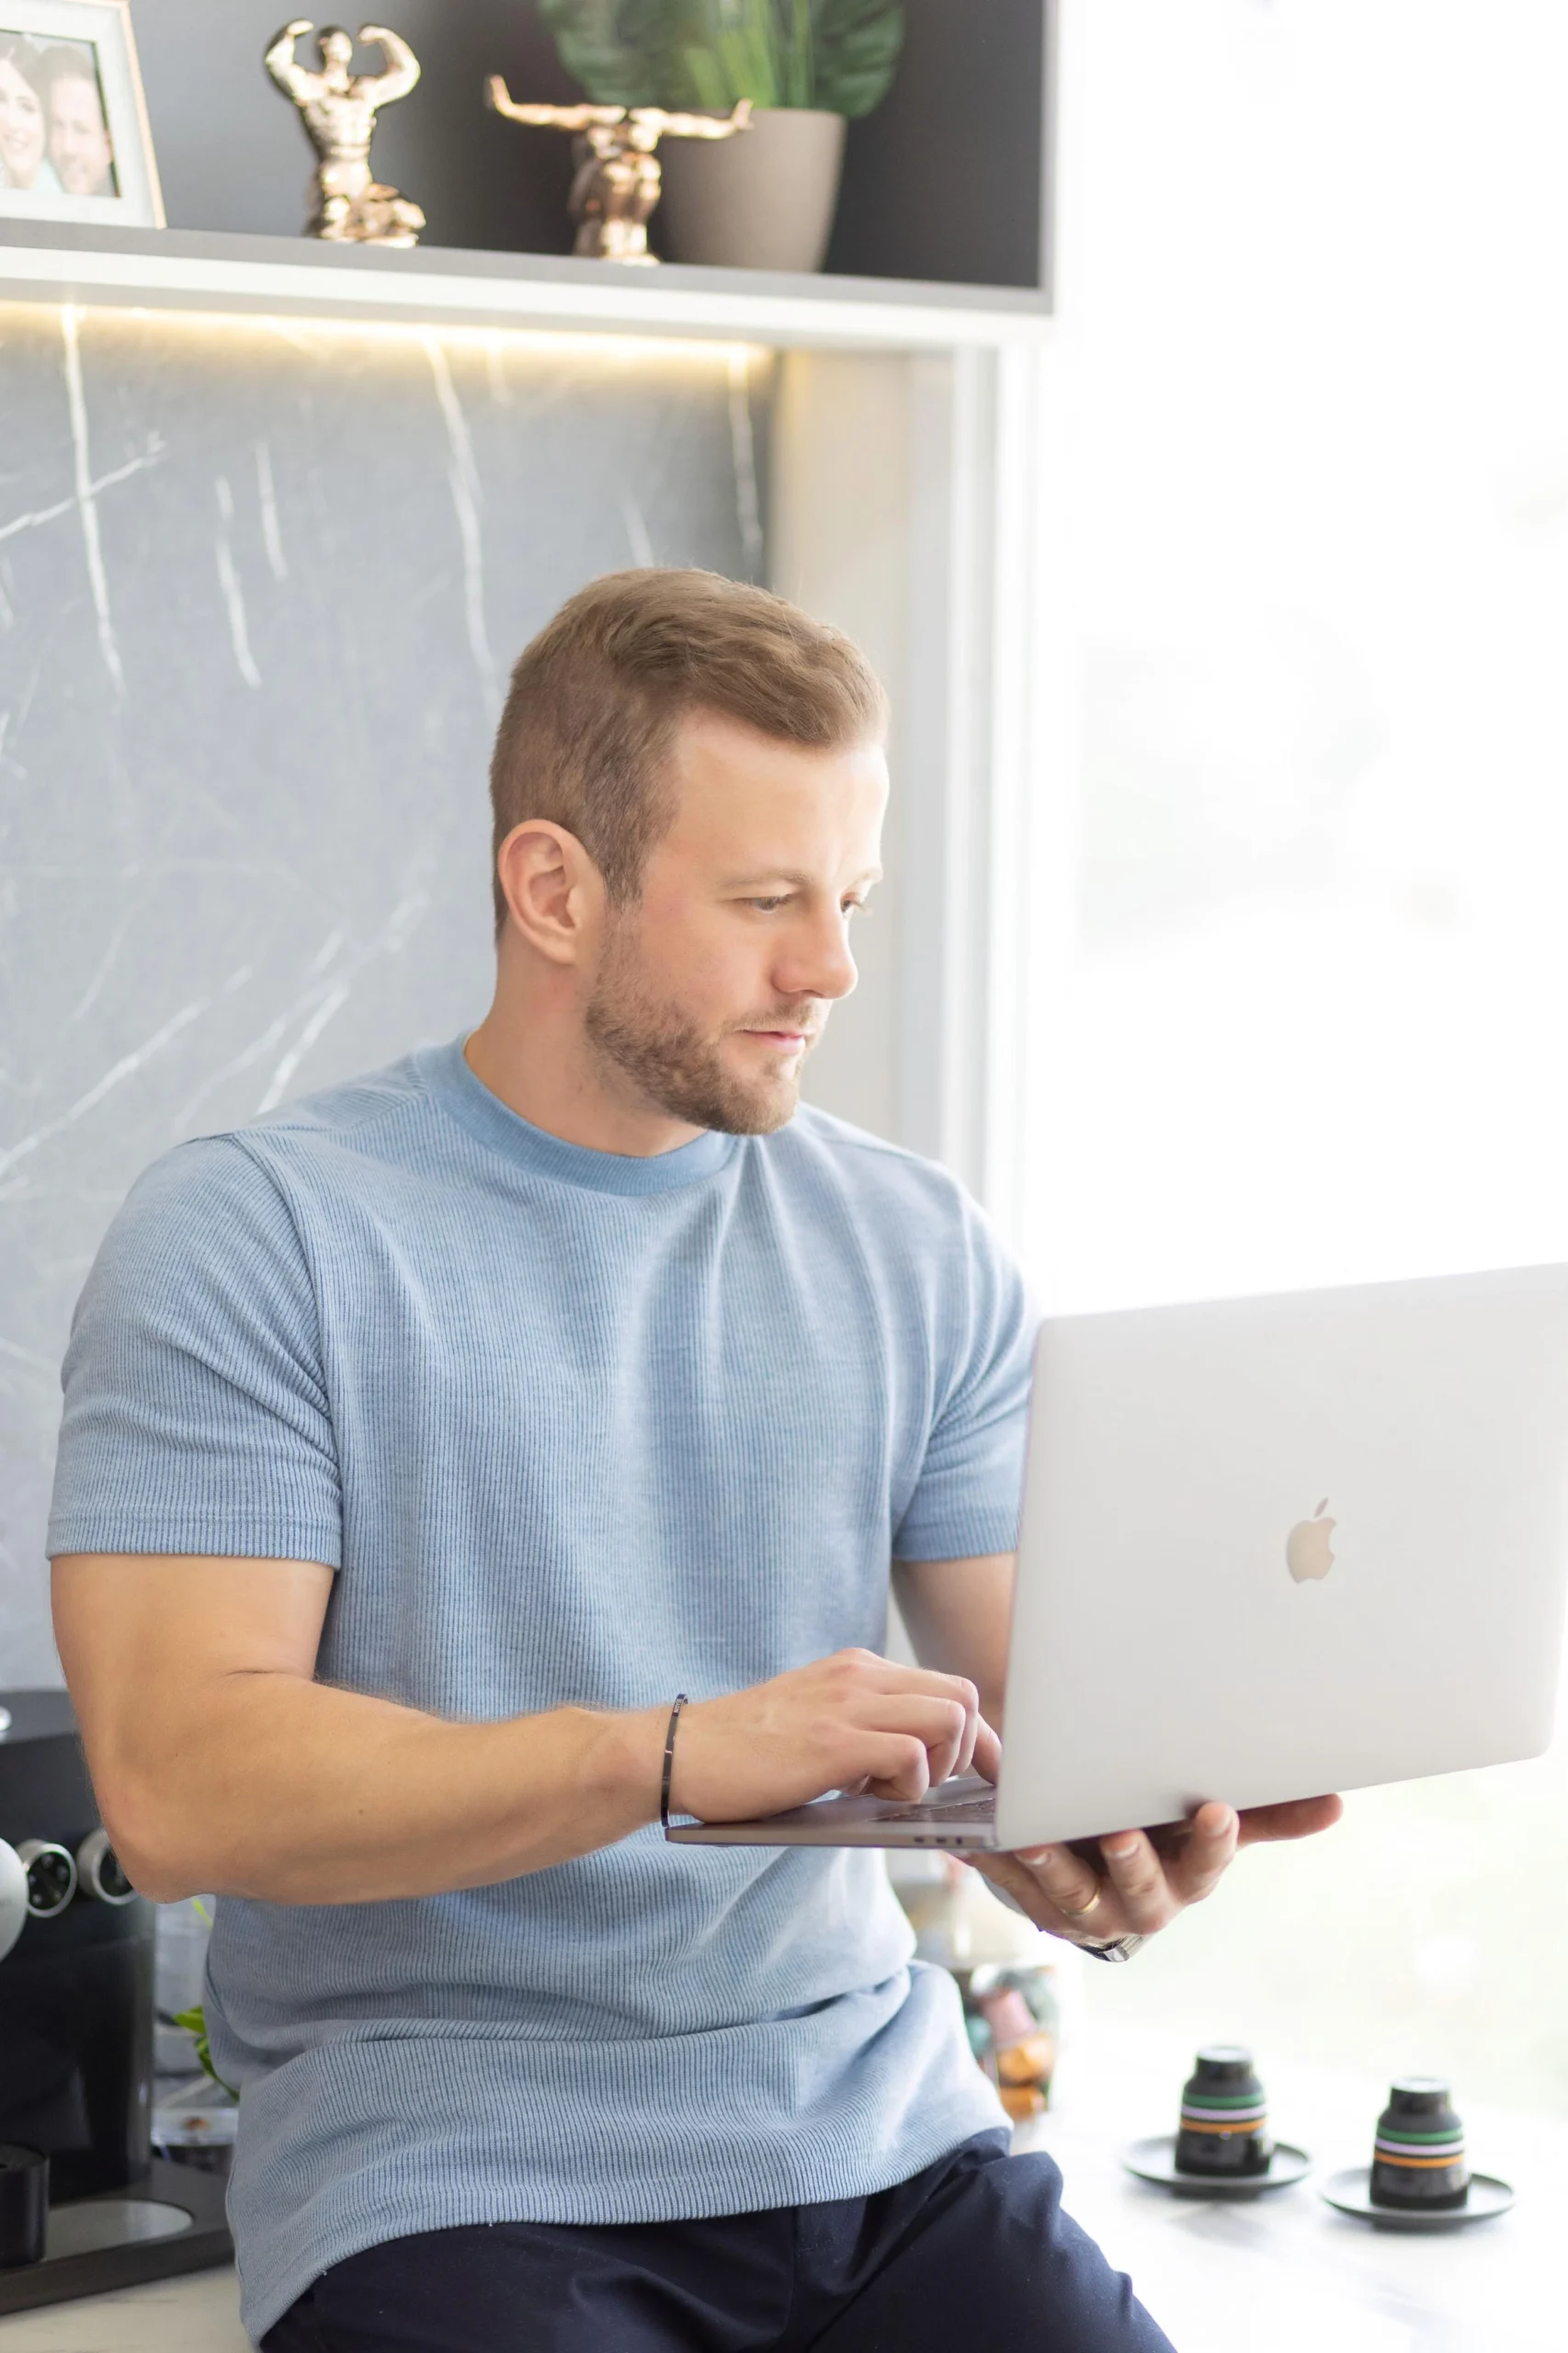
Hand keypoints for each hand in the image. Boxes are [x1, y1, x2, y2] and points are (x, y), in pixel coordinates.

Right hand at [667, 1649, 1000, 1822]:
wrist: (682, 1753)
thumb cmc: (746, 1753)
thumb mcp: (817, 1723)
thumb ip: (864, 1729)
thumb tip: (918, 1766)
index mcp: (858, 1669)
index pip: (947, 1686)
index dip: (976, 1735)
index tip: (982, 1774)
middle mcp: (860, 1675)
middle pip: (963, 1696)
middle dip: (967, 1750)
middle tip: (928, 1786)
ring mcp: (848, 1704)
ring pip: (950, 1718)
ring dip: (939, 1767)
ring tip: (893, 1790)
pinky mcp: (834, 1742)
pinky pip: (912, 1755)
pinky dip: (907, 1786)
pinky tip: (868, 1796)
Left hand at [966, 1793, 1342, 1945]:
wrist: (1088, 1839)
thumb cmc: (1157, 1821)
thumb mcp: (1203, 1817)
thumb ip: (1264, 1811)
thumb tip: (1336, 1804)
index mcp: (1185, 1879)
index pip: (1206, 1867)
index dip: (1212, 1843)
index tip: (1214, 1810)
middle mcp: (1136, 1905)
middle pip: (1138, 1892)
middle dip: (1132, 1863)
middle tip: (1122, 1833)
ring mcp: (1081, 1908)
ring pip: (1068, 1894)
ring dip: (1052, 1865)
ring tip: (1035, 1834)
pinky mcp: (1031, 1899)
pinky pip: (1012, 1881)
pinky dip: (996, 1857)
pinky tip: (979, 1832)